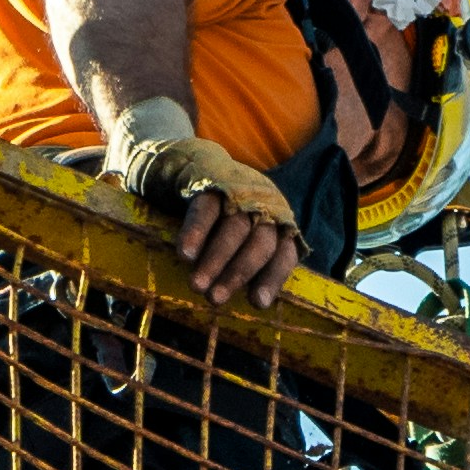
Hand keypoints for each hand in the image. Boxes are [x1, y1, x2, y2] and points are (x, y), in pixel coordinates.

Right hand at [105, 92, 303, 305]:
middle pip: (259, 243)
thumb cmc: (222, 216)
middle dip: (238, 272)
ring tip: (197, 285)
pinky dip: (196, 232)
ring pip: (233, 229)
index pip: (284, 253)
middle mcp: (266, 206)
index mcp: (279, 222)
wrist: (194, 164)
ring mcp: (240, 192)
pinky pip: (206, 210)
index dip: (273, 278)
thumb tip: (244, 304)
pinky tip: (185, 254)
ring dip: (215, 259)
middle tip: (215, 299)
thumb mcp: (241, 237)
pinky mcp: (212, 181)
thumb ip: (246, 262)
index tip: (257, 303)